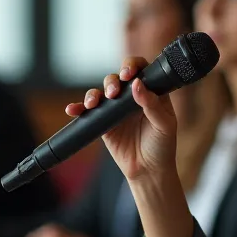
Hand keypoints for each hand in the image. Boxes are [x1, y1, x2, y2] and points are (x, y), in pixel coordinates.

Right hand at [65, 57, 177, 182]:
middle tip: (113, 93)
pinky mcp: (103, 121)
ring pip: (101, 92)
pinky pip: (89, 111)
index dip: (132, 66)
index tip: (129, 75)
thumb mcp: (164, 125)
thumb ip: (152, 104)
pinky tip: (73, 109)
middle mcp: (132, 97)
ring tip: (92, 103)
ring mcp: (116, 108)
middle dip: (112, 82)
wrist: (148, 171)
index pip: (141, 69)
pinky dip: (79, 108)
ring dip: (94, 94)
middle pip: (117, 78)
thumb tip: (137, 84)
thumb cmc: (162, 146)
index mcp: (151, 92)